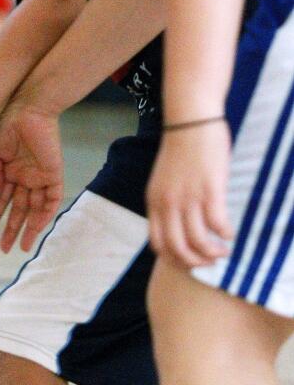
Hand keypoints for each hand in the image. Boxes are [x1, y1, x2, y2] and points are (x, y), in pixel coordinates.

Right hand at [0, 106, 63, 252]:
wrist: (25, 107)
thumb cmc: (5, 123)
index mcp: (9, 171)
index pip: (1, 200)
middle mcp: (24, 176)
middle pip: (18, 209)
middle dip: (10, 229)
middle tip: (3, 249)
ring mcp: (39, 176)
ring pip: (34, 209)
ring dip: (27, 228)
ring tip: (19, 247)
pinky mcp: (53, 173)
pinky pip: (51, 199)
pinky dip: (44, 214)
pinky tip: (35, 228)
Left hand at [146, 121, 233, 268]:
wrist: (190, 121)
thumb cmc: (180, 149)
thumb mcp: (163, 180)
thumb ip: (167, 203)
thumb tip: (179, 227)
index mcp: (154, 201)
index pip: (158, 244)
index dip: (175, 259)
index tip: (190, 260)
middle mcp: (168, 203)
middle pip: (178, 250)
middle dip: (196, 263)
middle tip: (210, 261)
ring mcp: (188, 197)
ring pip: (199, 242)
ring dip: (214, 253)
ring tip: (223, 249)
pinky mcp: (209, 190)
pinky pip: (218, 225)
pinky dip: (225, 234)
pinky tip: (229, 231)